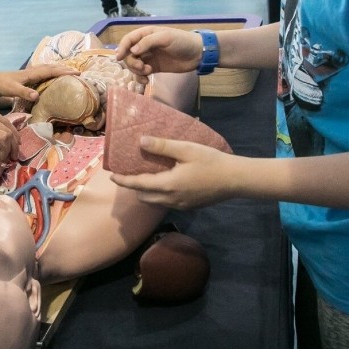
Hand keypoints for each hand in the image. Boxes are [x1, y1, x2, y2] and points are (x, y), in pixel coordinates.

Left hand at [0, 64, 79, 102]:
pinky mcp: (22, 79)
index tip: (78, 73)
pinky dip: (48, 74)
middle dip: (64, 69)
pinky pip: (40, 74)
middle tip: (77, 72)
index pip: (51, 71)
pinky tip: (47, 80)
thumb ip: (24, 92)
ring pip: (45, 70)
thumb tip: (38, 96)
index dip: (64, 71)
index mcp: (30, 74)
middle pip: (50, 68)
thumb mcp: (10, 90)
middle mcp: (30, 72)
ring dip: (56, 70)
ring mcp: (26, 75)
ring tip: (66, 73)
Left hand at [110, 136, 238, 209]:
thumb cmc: (211, 162)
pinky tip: (164, 182)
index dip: (124, 181)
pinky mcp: (189, 206)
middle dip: (134, 187)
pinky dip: (158, 195)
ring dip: (146, 192)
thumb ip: (162, 146)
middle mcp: (171, 199)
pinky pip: (166, 202)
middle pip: (144, 196)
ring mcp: (180, 205)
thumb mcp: (186, 149)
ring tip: (144, 177)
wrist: (236, 180)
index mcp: (167, 185)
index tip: (112, 176)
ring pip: (155, 201)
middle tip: (129, 174)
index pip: (138, 184)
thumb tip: (140, 142)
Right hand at [115, 26, 202, 74]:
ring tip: (148, 72)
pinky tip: (147, 80)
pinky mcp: (153, 68)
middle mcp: (145, 45)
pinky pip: (141, 73)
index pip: (128, 40)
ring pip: (133, 65)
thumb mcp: (166, 37)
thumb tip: (132, 51)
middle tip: (142, 67)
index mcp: (146, 34)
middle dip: (132, 62)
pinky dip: (141, 78)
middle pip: (128, 54)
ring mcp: (148, 57)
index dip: (122, 48)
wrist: (197, 54)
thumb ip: (148, 42)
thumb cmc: (182, 41)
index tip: (119, 58)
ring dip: (137, 70)